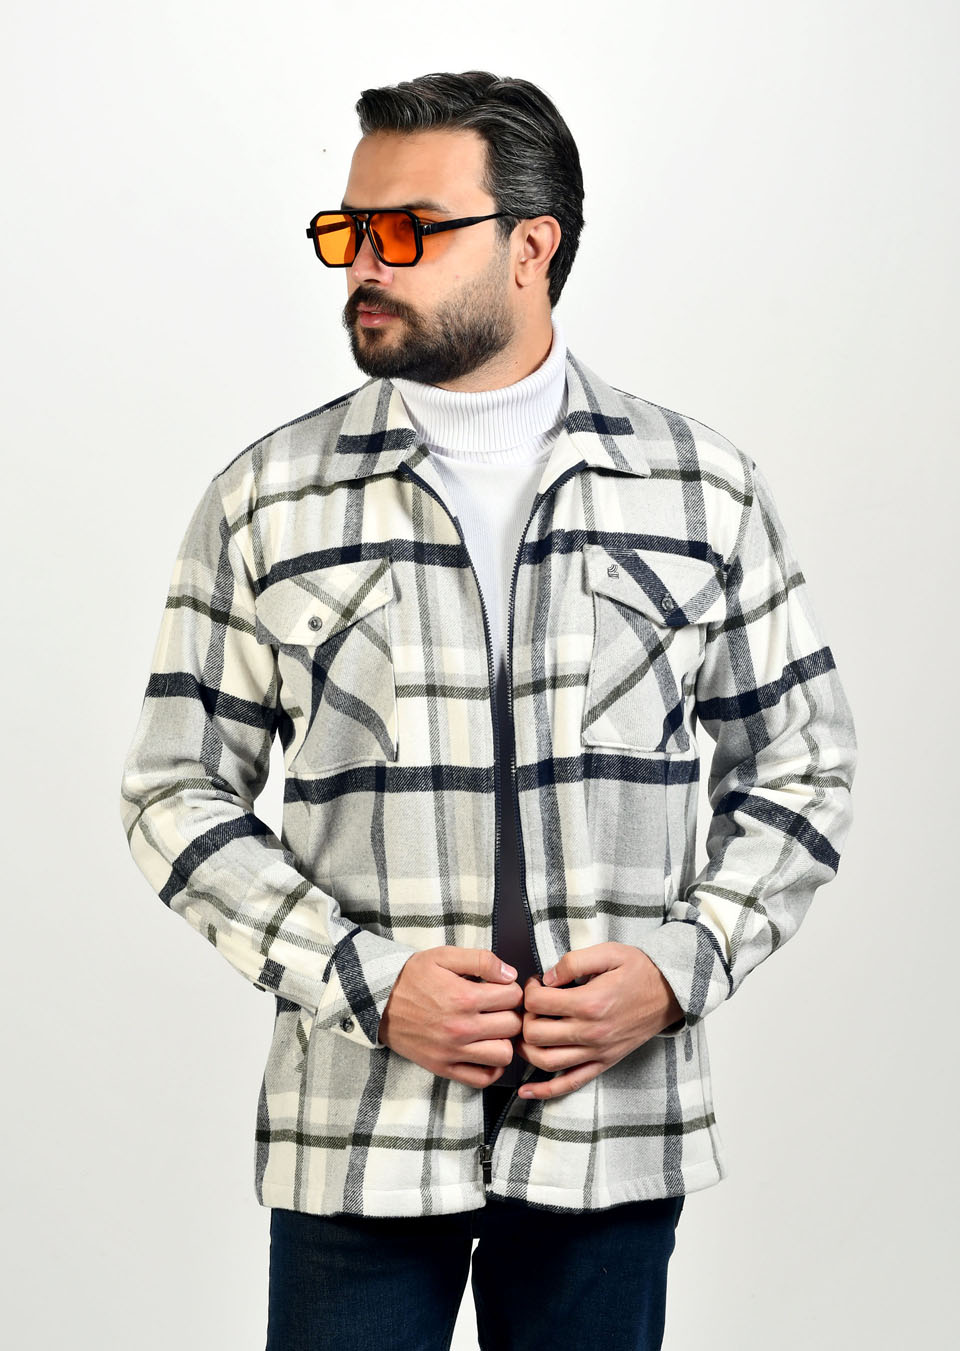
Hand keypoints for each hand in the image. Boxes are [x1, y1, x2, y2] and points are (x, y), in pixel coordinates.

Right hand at [377, 946, 523, 1087]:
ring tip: (493, 1030)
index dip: (511, 990)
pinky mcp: (443, 1068)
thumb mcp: (444, 956)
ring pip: (503, 1055)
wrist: (378, 1002)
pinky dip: (491, 1068)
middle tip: (499, 1009)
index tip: (501, 989)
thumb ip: (481, 960)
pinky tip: (485, 1050)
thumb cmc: (412, 977)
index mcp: (464, 997)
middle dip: (510, 1013)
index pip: (512, 997)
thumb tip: (511, 974)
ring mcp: (452, 1052)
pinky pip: (482, 1079)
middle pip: (512, 1026)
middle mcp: (461, 1028)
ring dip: (503, 1041)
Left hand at [514, 943, 683, 1100]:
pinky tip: (526, 1090)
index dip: (529, 990)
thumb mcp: (609, 952)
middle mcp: (591, 1032)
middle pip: (535, 1033)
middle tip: (533, 1004)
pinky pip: (570, 1084)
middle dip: (525, 1016)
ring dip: (527, 1047)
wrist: (670, 993)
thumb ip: (574, 961)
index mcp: (591, 1002)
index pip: (538, 1002)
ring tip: (529, 1030)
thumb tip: (547, 978)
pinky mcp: (603, 1063)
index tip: (536, 983)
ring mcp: (597, 1052)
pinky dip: (545, 1090)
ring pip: (545, 1061)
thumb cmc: (640, 971)